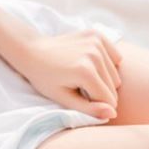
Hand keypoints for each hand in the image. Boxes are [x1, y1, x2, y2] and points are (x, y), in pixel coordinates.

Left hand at [7, 29, 123, 118]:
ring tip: (81, 75)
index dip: (96, 105)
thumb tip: (113, 113)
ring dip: (103, 79)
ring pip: (116, 75)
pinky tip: (90, 63)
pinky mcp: (97, 35)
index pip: (109, 100)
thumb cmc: (45, 78)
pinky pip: (116, 57)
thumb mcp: (63, 98)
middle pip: (114, 88)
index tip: (80, 99)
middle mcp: (94, 54)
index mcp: (86, 72)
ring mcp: (96, 42)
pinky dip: (107, 64)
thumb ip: (88, 110)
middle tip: (78, 86)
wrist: (32, 50)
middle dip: (100, 93)